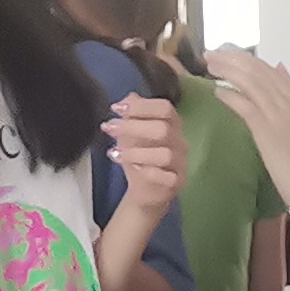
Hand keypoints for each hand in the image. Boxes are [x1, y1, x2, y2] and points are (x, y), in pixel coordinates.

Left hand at [106, 93, 185, 222]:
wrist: (147, 191)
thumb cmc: (140, 158)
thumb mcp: (131, 133)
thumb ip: (131, 114)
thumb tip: (127, 99)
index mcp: (172, 124)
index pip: (165, 108)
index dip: (141, 106)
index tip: (116, 109)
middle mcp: (180, 141)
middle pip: (164, 128)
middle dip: (133, 127)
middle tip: (109, 128)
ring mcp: (181, 163)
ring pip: (165, 154)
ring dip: (136, 152)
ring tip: (115, 153)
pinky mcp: (177, 183)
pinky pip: (167, 177)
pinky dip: (148, 172)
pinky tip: (134, 170)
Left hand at [207, 49, 289, 207]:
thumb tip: (280, 69)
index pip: (269, 69)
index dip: (246, 59)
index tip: (228, 54)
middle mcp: (287, 101)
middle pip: (256, 70)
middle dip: (232, 58)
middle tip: (212, 54)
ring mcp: (276, 113)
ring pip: (249, 81)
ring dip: (227, 70)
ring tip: (210, 66)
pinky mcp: (265, 128)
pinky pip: (244, 104)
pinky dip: (230, 95)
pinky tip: (217, 92)